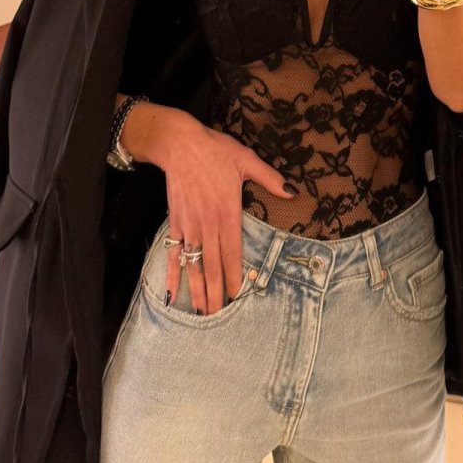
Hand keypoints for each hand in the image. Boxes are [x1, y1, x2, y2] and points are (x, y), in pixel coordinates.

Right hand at [159, 118, 296, 314]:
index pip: (232, 252)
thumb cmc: (215, 151)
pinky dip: (172, 273)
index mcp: (228, 212)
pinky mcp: (175, 222)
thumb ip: (270, 179)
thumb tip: (292, 192)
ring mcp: (190, 225)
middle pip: (212, 265)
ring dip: (196, 289)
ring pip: (193, 263)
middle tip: (218, 318)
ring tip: (199, 312)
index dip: (234, 276)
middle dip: (216, 292)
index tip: (238, 297)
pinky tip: (170, 292)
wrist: (180, 144)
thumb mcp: (247, 160)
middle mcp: (208, 224)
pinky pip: (173, 252)